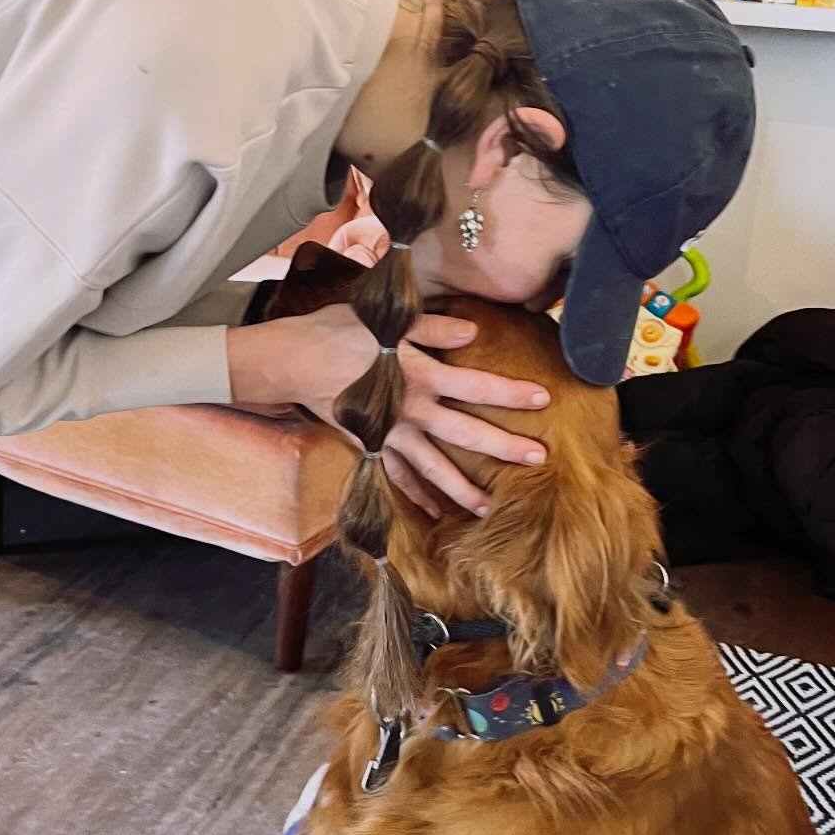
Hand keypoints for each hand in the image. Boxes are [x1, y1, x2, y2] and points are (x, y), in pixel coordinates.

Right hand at [227, 306, 548, 518]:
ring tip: (490, 509)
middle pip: (464, 432)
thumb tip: (473, 330)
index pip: (475, 384)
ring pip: (432, 466)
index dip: (510, 392)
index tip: (544, 399)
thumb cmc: (338, 331)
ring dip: (461, 488)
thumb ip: (431, 327)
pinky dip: (416, 495)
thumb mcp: (386, 321)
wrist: (290, 360)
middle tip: (539, 459)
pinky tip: (436, 513)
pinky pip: (397, 475)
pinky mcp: (370, 443)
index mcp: (419, 374)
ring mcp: (389, 431)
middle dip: (503, 446)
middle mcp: (410, 408)